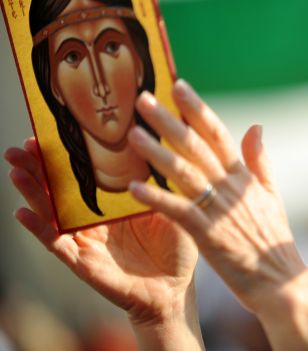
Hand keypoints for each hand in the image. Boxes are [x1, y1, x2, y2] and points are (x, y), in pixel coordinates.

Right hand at [4, 138, 201, 348]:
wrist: (177, 289)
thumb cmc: (176, 245)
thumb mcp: (171, 205)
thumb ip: (161, 180)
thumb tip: (160, 141)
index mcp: (114, 202)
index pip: (84, 173)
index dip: (67, 154)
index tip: (52, 131)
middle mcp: (95, 218)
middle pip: (59, 189)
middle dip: (38, 167)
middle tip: (21, 146)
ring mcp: (87, 239)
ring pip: (51, 213)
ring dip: (33, 192)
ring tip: (17, 170)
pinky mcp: (85, 262)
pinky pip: (58, 244)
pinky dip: (40, 229)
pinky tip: (22, 213)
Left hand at [127, 80, 307, 349]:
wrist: (279, 278)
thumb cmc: (272, 239)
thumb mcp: (271, 194)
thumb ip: (260, 160)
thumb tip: (256, 125)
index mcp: (244, 176)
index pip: (218, 134)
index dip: (197, 109)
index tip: (179, 86)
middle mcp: (231, 186)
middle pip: (196, 146)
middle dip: (169, 121)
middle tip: (143, 99)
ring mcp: (219, 209)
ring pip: (184, 173)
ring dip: (156, 153)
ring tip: (132, 135)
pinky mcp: (207, 234)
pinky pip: (178, 211)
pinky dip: (156, 198)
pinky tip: (133, 187)